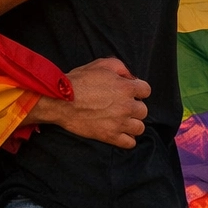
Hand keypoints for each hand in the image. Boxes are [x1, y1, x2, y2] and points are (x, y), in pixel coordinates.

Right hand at [30, 56, 149, 147]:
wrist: (61, 101)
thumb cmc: (78, 81)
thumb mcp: (100, 64)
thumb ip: (120, 68)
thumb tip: (130, 77)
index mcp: (126, 87)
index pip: (146, 90)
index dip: (137, 90)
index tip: (129, 92)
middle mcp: (127, 106)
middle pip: (143, 110)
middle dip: (134, 107)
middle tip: (121, 106)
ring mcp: (119, 123)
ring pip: (139, 128)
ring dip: (132, 124)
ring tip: (121, 121)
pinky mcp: (110, 136)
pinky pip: (130, 143)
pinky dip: (126, 139)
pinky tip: (119, 133)